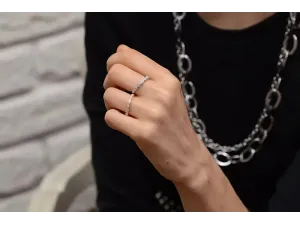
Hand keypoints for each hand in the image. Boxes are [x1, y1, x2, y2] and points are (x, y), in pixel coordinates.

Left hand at [103, 45, 208, 183]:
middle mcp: (161, 93)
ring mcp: (152, 114)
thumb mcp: (169, 92)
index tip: (115, 72)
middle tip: (117, 92)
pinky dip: (112, 119)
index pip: (128, 56)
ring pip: (110, 95)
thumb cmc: (174, 122)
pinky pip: (111, 117)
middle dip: (108, 82)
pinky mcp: (143, 133)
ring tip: (122, 110)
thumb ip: (146, 71)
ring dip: (110, 103)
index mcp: (167, 79)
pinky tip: (124, 122)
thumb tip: (120, 50)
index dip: (113, 61)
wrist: (188, 156)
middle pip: (115, 73)